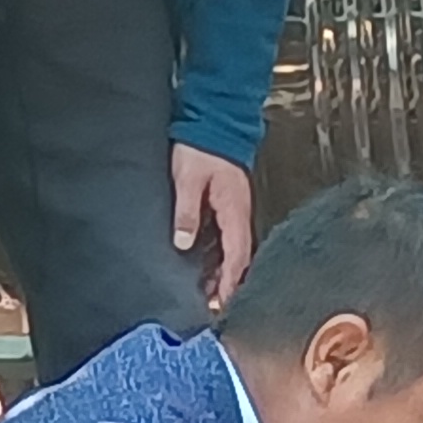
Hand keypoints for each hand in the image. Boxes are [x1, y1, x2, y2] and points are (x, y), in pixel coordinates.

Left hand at [172, 142, 255, 303]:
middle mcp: (238, 212)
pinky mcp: (226, 201)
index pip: (237, 256)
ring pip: (231, 247)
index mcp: (234, 210)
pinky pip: (224, 235)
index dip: (231, 282)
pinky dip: (217, 252)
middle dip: (227, 282)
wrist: (214, 118)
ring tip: (206, 289)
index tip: (223, 303)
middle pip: (237, 256)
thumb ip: (187, 212)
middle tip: (212, 304)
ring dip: (221, 269)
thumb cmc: (201, 145)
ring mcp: (233, 207)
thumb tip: (184, 243)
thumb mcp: (188, 179)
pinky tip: (203, 261)